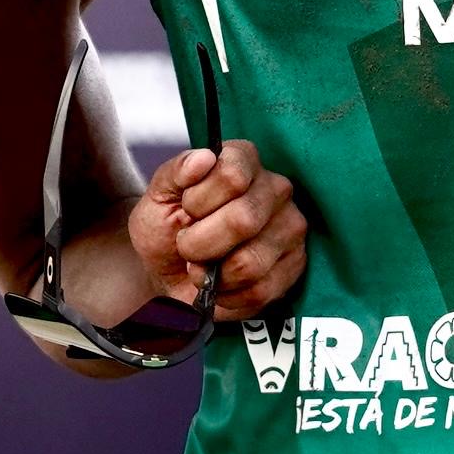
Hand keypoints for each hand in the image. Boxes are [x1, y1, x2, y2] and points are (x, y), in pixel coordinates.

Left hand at [129, 140, 307, 319]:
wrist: (170, 272)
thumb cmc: (167, 228)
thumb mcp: (158, 196)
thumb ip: (175, 173)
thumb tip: (203, 158)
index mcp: (244, 160)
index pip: (232, 175)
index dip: (199, 200)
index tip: (186, 209)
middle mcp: (275, 188)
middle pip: (244, 219)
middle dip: (200, 243)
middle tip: (187, 246)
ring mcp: (290, 227)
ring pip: (250, 261)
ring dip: (214, 274)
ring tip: (203, 267)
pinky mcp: (295, 265)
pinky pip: (260, 289)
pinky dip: (228, 294)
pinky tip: (220, 284)